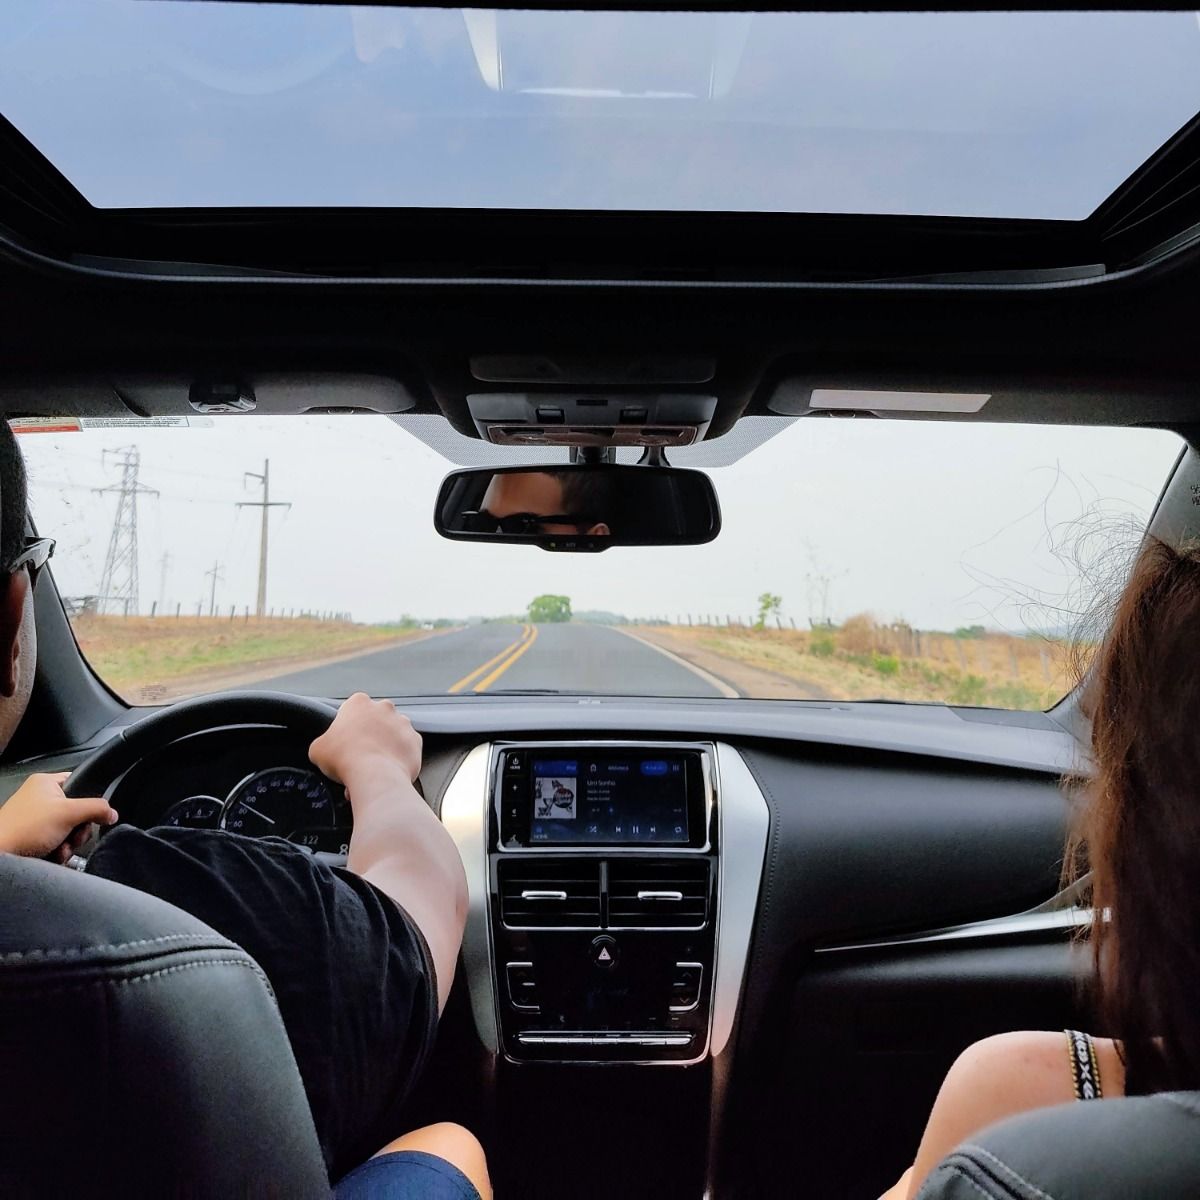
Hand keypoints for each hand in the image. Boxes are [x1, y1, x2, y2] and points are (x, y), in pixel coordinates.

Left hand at [0, 772, 117, 862]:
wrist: (0, 856)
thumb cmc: (22, 830)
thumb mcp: (68, 814)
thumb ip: (96, 809)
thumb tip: (112, 812)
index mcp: (46, 783)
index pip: (81, 784)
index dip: (89, 800)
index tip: (92, 814)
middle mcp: (40, 798)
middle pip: (78, 810)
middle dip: (78, 829)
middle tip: (72, 835)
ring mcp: (36, 817)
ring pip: (69, 828)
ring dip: (70, 842)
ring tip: (59, 847)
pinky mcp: (33, 835)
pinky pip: (57, 840)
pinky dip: (59, 849)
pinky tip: (54, 854)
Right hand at [309, 693, 422, 791]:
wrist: (375, 775)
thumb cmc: (344, 758)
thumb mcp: (318, 749)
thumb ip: (324, 742)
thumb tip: (326, 749)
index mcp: (359, 703)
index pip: (352, 709)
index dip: (348, 726)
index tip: (344, 741)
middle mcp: (384, 707)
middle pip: (375, 719)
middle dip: (369, 734)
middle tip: (359, 754)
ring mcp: (403, 723)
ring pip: (392, 733)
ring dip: (385, 746)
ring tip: (373, 767)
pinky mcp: (416, 740)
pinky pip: (405, 749)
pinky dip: (398, 758)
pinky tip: (387, 772)